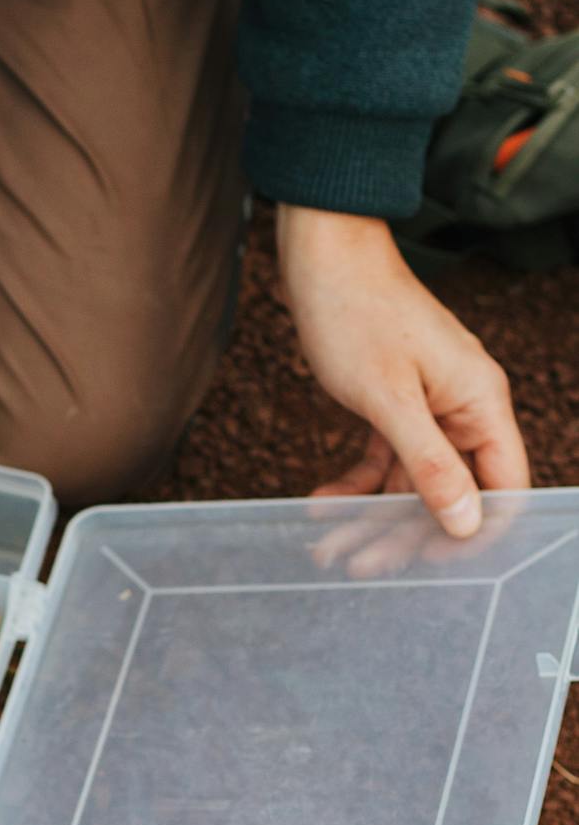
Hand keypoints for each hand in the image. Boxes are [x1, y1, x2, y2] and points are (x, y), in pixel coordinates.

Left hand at [277, 206, 529, 536]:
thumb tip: (467, 522)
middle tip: (357, 565)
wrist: (321, 257)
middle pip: (450, 492)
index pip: (503, 486)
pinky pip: (383, 460)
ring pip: (409, 482)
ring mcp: (427, 408)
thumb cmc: (357, 315)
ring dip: (370, 517)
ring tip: (328, 548)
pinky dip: (355, 485)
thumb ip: (430, 463)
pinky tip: (321, 505)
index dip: (475, 530)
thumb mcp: (391, 399)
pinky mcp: (393, 405)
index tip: (434, 566)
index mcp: (480, 403)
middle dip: (405, 533)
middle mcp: (462, 409)